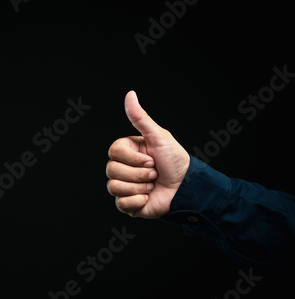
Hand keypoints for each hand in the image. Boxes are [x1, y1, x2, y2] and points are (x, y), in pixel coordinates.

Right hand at [106, 91, 189, 217]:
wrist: (186, 189)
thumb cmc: (175, 161)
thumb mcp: (158, 136)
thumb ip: (140, 117)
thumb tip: (130, 94)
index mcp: (127, 151)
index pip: (113, 151)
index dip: (133, 158)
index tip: (151, 159)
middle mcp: (122, 168)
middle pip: (111, 169)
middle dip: (139, 173)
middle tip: (154, 173)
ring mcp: (124, 186)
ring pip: (114, 187)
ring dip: (139, 187)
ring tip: (152, 185)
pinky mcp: (127, 204)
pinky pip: (121, 204)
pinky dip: (138, 201)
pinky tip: (148, 197)